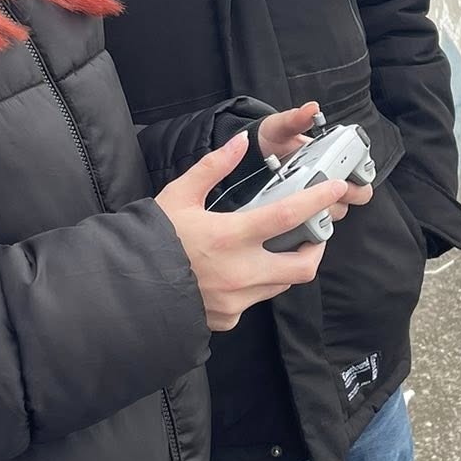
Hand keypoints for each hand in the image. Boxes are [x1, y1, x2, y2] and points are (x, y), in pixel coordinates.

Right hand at [155, 133, 350, 330]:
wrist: (126, 288)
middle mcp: (240, 272)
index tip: (334, 189)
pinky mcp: (228, 317)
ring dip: (286, 266)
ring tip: (274, 249)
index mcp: (230, 236)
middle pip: (302, 265)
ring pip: (281, 284)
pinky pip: (254, 301)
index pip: (287, 217)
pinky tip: (237, 273)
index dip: (315, 201)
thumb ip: (212, 167)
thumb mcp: (179, 195)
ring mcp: (236, 299)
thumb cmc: (151, 239)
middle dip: (316, 248)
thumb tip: (239, 143)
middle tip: (312, 234)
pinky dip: (254, 285)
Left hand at [254, 101, 373, 226]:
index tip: (350, 170)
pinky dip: (310, 221)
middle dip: (350, 193)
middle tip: (331, 185)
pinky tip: (296, 212)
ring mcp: (319, 199)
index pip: (363, 169)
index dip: (362, 173)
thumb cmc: (271, 140)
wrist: (248, 158)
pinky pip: (317, 226)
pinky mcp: (304, 216)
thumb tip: (312, 109)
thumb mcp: (281, 127)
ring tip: (307, 197)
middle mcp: (332, 179)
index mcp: (334, 156)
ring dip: (327, 206)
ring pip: (338, 211)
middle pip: (358, 195)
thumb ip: (296, 119)